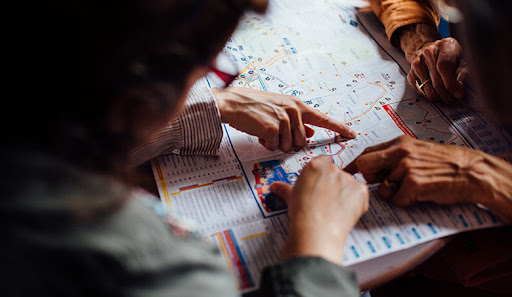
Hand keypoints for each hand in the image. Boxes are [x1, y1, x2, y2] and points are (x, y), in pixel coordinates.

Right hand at [212, 87, 356, 151]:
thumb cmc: (254, 106)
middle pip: (302, 141)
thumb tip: (309, 132)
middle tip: (273, 132)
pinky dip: (266, 144)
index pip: (323, 118)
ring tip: (265, 130)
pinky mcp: (273, 127)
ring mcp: (284, 119)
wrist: (234, 103)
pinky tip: (259, 133)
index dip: (339, 127)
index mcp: (297, 105)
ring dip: (276, 143)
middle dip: (288, 142)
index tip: (352, 134)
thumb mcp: (279, 109)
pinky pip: (275, 147)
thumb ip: (296, 121)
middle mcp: (294, 110)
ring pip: (289, 146)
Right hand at [270, 155, 368, 265]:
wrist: (316, 230)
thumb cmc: (302, 213)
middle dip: (334, 185)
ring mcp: (349, 179)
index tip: (320, 185)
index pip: (324, 162)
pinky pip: (361, 195)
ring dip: (345, 194)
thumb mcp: (290, 197)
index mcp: (316, 165)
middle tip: (326, 201)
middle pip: (337, 173)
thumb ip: (284, 189)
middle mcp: (333, 169)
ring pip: (349, 184)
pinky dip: (356, 203)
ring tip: (334, 210)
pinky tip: (345, 213)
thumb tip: (275, 187)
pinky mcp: (361, 191)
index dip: (322, 176)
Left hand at [345, 136, 511, 221]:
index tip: (347, 174)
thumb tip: (371, 167)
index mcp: (400, 143)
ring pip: (381, 188)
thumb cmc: (447, 163)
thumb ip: (396, 155)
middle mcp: (400, 152)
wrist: (473, 172)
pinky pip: (396, 200)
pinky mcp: (414, 183)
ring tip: (411, 190)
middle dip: (368, 179)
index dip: (355, 166)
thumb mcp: (418, 150)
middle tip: (381, 185)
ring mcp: (407, 167)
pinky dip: (405, 202)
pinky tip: (419, 196)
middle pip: (365, 166)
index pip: (366, 153)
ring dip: (393, 194)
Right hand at [396, 24, 466, 103]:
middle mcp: (429, 51)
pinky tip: (436, 93)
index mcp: (445, 45)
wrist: (433, 51)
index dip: (451, 84)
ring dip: (438, 97)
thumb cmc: (452, 57)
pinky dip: (428, 95)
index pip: (444, 67)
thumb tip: (459, 90)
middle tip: (454, 100)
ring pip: (427, 88)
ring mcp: (418, 62)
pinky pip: (419, 89)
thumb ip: (465, 73)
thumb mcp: (464, 60)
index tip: (458, 94)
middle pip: (436, 80)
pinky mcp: (411, 72)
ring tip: (446, 98)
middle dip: (446, 94)